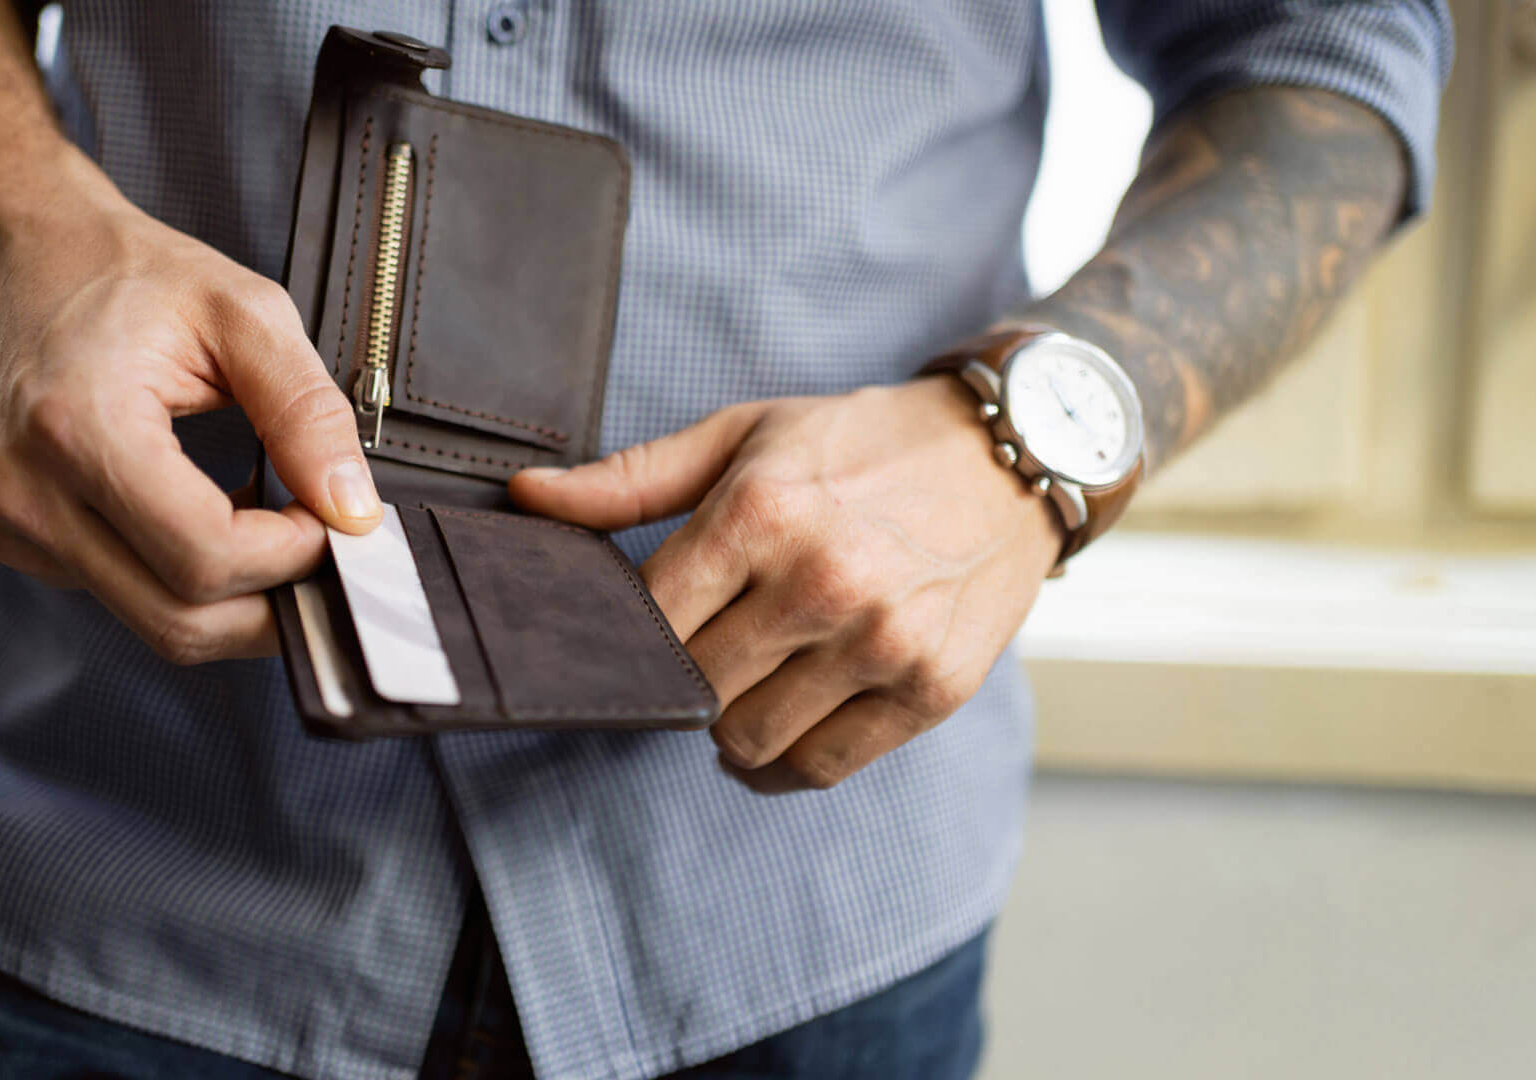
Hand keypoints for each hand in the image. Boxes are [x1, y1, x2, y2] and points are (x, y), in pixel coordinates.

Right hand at [0, 159, 379, 664]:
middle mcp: (30, 491)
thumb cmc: (133, 273)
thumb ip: (308, 414)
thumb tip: (353, 511)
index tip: (331, 514)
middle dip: (272, 600)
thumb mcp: (246, 314)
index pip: (205, 557)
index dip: (290, 553)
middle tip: (320, 541)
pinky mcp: (21, 540)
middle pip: (180, 618)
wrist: (30, 255)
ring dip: (236, 595)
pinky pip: (126, 599)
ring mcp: (16, 524)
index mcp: (78, 426)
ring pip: (156, 622)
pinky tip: (210, 516)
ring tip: (269, 521)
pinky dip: (188, 580)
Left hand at [510, 377, 1063, 789]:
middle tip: (701, 651)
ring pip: (750, 740)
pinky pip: (824, 768)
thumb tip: (527, 498)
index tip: (636, 631)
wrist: (1008, 456)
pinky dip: (789, 760)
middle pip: (695, 689)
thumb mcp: (743, 435)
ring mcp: (882, 642)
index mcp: (762, 512)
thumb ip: (630, 478)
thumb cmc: (859, 444)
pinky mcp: (932, 689)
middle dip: (682, 680)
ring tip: (750, 680)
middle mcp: (822, 581)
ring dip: (732, 725)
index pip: (650, 620)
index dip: (628, 637)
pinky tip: (787, 720)